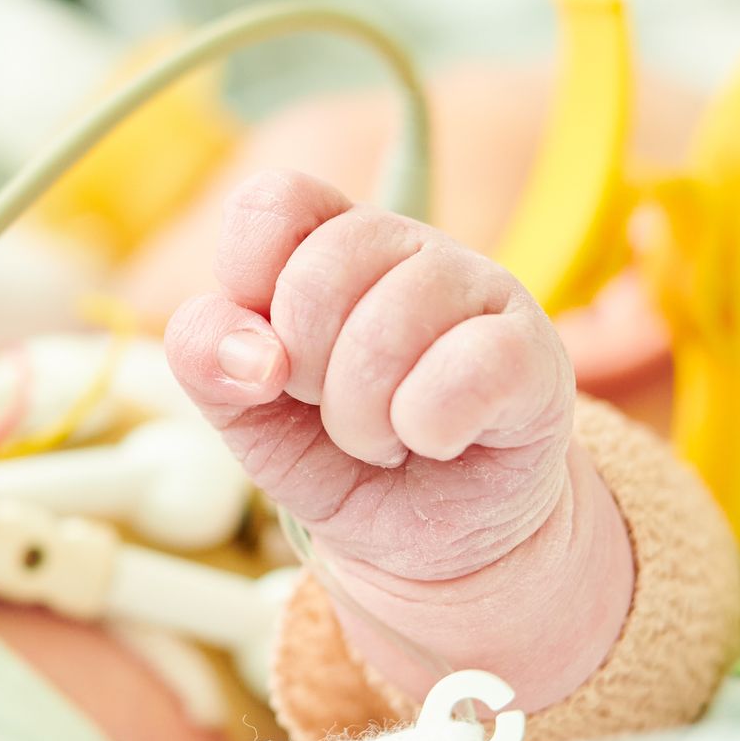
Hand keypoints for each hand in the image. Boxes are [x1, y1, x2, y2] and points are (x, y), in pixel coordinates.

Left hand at [164, 169, 630, 706]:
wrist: (432, 540)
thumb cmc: (337, 456)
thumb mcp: (246, 414)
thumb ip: (206, 358)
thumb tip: (248, 350)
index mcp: (326, 239)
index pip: (273, 201)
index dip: (247, 279)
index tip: (265, 354)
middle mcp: (404, 245)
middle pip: (319, 275)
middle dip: (305, 375)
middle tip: (332, 409)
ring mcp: (478, 287)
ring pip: (387, 330)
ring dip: (363, 420)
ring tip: (385, 436)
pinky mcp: (533, 351)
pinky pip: (465, 372)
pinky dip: (428, 429)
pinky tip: (437, 440)